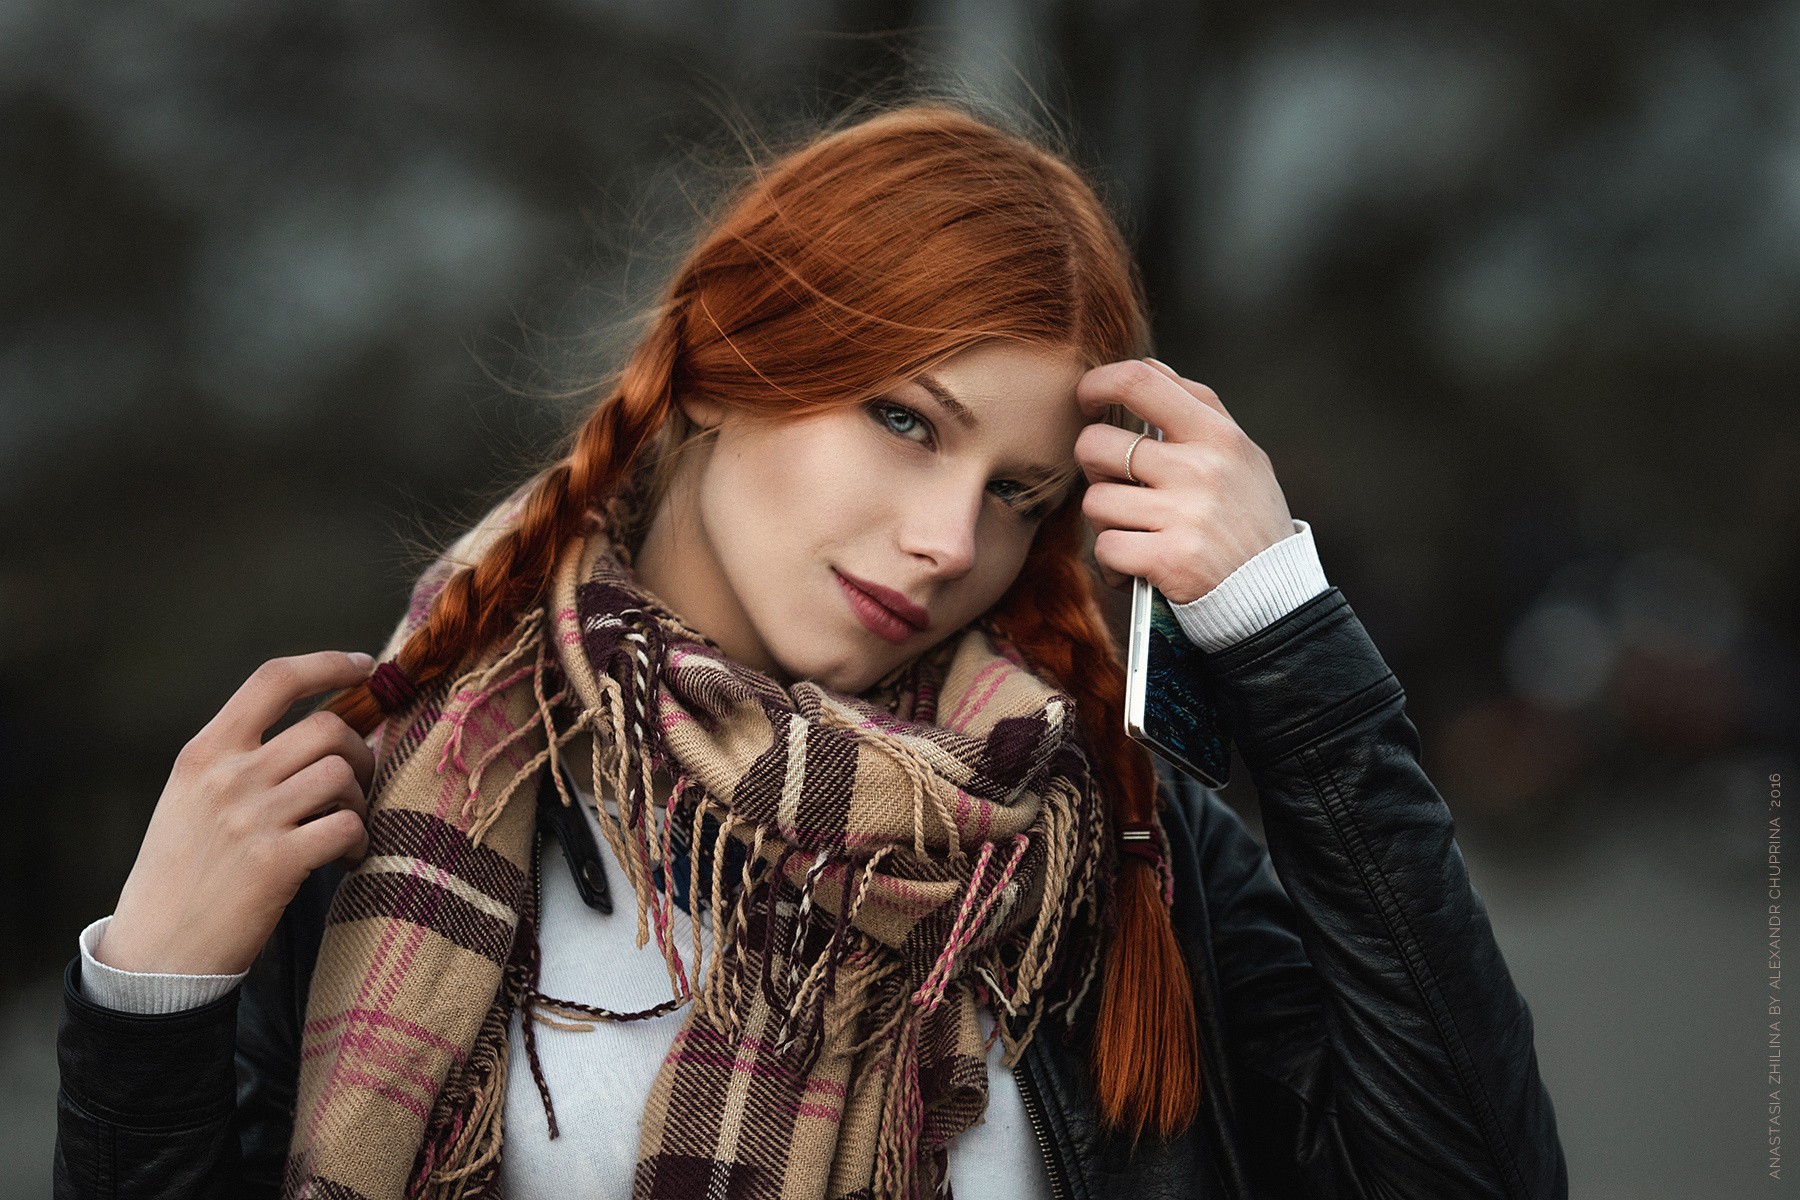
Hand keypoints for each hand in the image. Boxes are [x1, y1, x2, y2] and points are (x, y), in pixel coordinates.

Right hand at [96, 651, 377, 976]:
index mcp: (204, 753)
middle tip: (356, 783)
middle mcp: (227, 777)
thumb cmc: (182, 874)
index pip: (273, 679)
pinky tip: (344, 858)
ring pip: (342, 774)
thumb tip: (322, 728)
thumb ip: (241, 759)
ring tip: (344, 829)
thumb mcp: (190, 799)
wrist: (156, 952)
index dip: (327, 664)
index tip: (365, 666)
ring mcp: (250, 818)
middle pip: (327, 727)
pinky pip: (347, 825)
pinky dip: (358, 841)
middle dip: (360, 750)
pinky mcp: (275, 862)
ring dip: (360, 799)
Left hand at [1074, 358, 1294, 602]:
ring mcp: (1184, 515)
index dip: (1097, 383)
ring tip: (1140, 533)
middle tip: (1117, 485)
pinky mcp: (1169, 560)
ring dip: (1108, 522)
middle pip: (1096, 445)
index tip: (1087, 399)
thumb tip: (1147, 366)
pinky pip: (1105, 549)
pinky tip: (1139, 566)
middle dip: (1093, 467)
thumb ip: (1197, 408)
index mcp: (1217, 435)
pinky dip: (1114, 563)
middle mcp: (1200, 469)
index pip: (1139, 381)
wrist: (1274, 596)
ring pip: (1096, 502)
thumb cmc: (1248, 519)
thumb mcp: (1241, 454)